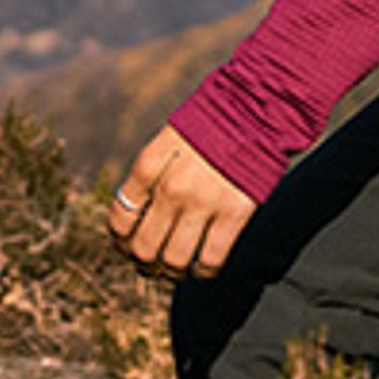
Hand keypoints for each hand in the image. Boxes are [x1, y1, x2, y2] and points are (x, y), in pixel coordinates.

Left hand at [106, 124, 256, 280]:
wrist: (258, 106)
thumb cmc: (213, 123)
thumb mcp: (169, 140)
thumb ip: (151, 177)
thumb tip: (136, 220)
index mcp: (149, 165)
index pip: (120, 220)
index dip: (122, 240)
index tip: (131, 243)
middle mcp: (171, 187)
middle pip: (144, 248)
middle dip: (146, 262)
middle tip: (154, 261)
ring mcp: (203, 202)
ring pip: (174, 261)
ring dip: (172, 271)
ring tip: (178, 267)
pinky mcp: (234, 212)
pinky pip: (211, 259)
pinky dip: (204, 270)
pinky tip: (205, 265)